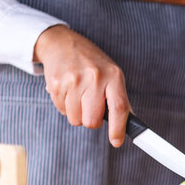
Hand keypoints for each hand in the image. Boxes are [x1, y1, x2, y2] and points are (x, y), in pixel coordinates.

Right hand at [33, 25, 128, 146]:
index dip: (118, 129)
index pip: (119, 108)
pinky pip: (62, 110)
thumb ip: (119, 99)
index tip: (116, 141)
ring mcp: (74, 80)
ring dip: (77, 113)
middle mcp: (95, 77)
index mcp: (113, 76)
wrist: (62, 43)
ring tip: (78, 95)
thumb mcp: (112, 74)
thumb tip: (128, 125)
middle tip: (91, 107)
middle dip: (91, 120)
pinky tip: (68, 90)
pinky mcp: (56, 84)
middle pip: (92, 120)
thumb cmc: (92, 63)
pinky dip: (65, 106)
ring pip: (75, 119)